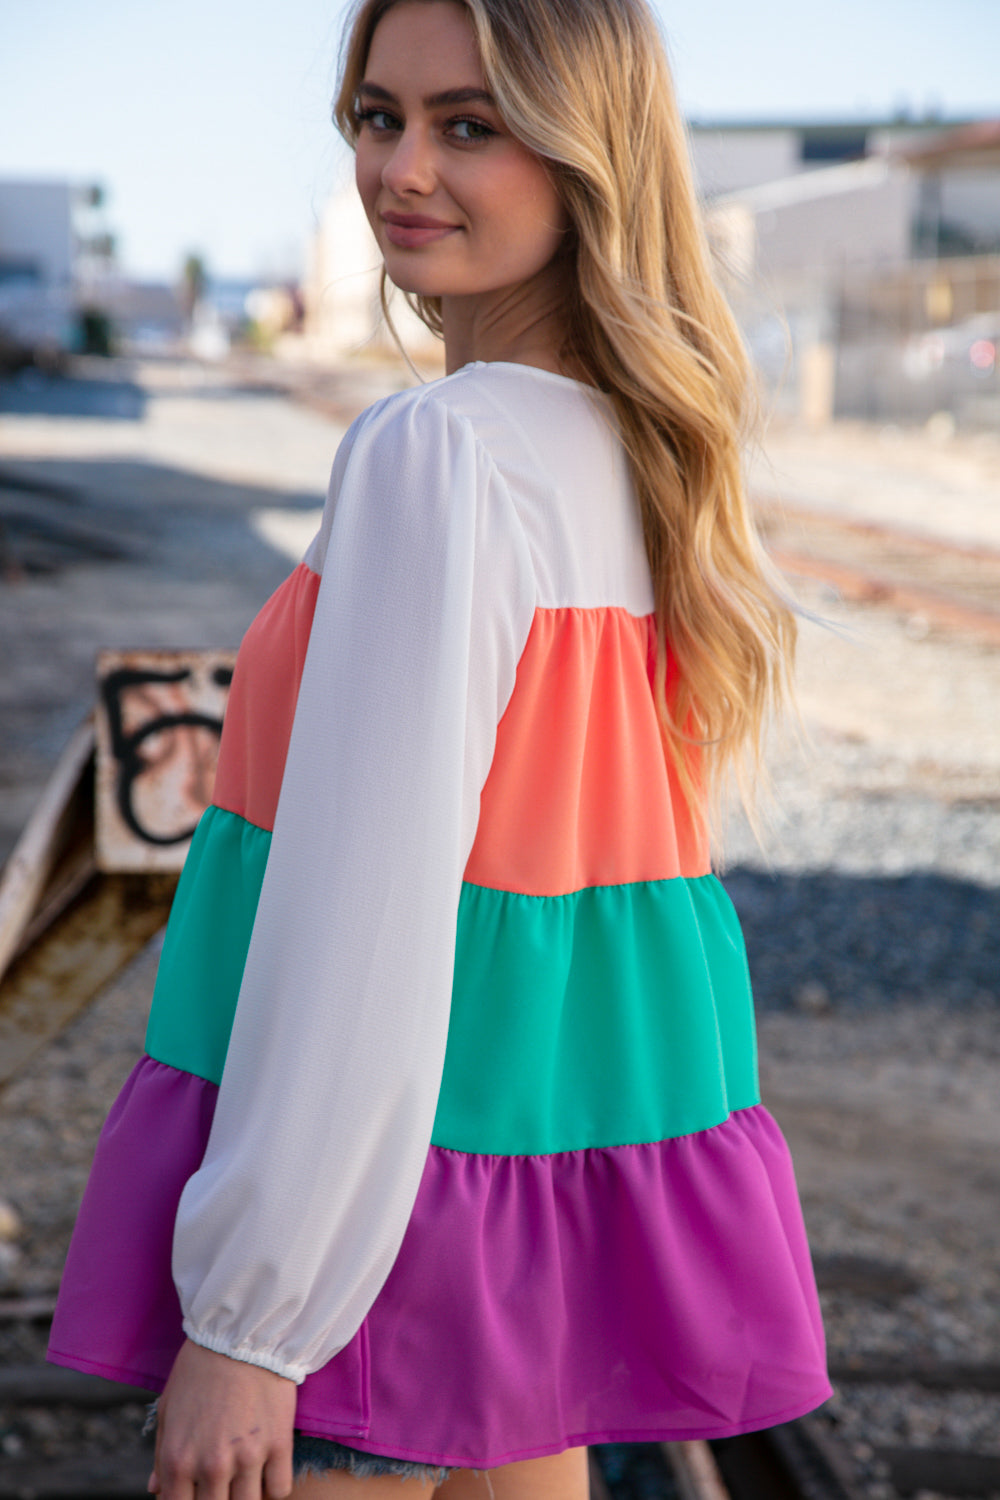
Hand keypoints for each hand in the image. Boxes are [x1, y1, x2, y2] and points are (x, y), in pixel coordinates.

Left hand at [148, 1337, 296, 1499]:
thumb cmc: (198, 1369)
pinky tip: (267, 1470)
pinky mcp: (278, 1443)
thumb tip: (157, 1490)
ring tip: (244, 1477)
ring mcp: (248, 1457)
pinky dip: (273, 1486)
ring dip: (245, 1495)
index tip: (196, 1494)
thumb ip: (162, 1455)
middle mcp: (211, 1465)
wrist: (240, 1333)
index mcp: (178, 1460)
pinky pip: (279, 1489)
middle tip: (222, 1484)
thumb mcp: (168, 1409)